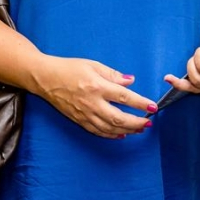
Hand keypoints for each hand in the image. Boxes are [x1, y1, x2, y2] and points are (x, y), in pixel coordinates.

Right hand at [34, 56, 157, 137]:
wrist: (46, 78)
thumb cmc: (69, 68)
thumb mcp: (93, 65)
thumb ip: (113, 74)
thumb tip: (130, 82)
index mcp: (97, 86)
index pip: (124, 97)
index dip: (140, 103)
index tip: (152, 107)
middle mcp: (92, 103)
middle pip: (119, 118)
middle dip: (137, 122)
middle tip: (148, 123)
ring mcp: (85, 114)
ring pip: (110, 128)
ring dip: (127, 130)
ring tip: (139, 129)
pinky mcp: (79, 120)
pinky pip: (98, 131)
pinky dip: (111, 135)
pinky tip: (120, 134)